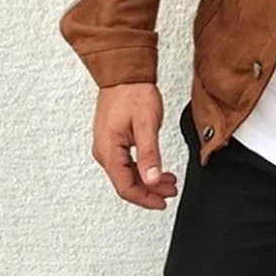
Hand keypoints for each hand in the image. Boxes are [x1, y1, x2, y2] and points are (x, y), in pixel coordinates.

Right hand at [92, 83, 177, 209]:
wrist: (124, 73)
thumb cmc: (133, 92)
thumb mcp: (146, 124)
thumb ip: (149, 153)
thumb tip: (152, 179)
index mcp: (109, 151)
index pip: (125, 187)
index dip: (145, 198)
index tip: (162, 202)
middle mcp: (104, 151)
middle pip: (126, 183)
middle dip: (150, 191)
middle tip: (170, 192)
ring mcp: (107, 145)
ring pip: (127, 173)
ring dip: (148, 180)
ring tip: (169, 181)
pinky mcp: (113, 139)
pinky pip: (126, 162)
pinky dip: (143, 168)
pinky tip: (156, 167)